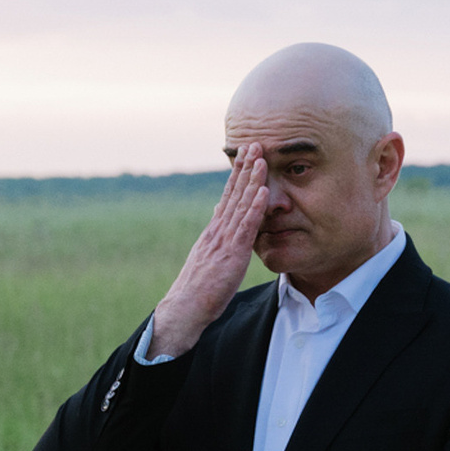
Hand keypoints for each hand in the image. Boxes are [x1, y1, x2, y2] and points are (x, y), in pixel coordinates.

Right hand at [148, 153, 268, 358]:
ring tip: (261, 158)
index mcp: (214, 230)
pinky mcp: (231, 254)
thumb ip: (216, 232)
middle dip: (244, 167)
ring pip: (240, 205)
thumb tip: (219, 210)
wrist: (185, 308)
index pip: (228, 196)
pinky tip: (263, 192)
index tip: (246, 153)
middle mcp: (217, 230)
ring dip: (251, 180)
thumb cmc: (199, 286)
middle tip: (255, 142)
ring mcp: (223, 240)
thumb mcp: (208, 254)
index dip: (237, 174)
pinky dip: (254, 209)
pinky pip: (245, 228)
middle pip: (233, 193)